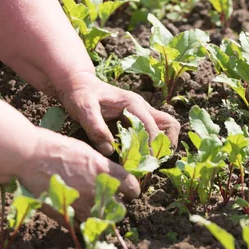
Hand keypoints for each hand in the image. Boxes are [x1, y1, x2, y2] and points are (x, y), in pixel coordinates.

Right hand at [19, 129, 139, 219]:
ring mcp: (81, 205)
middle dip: (115, 203)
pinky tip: (75, 210)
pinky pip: (80, 224)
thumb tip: (108, 175)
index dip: (133, 189)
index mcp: (103, 171)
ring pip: (99, 218)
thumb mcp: (84, 151)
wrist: (28, 157)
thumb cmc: (54, 148)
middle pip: (117, 205)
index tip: (131, 191)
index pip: (131, 186)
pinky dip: (80, 220)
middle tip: (109, 199)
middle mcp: (97, 190)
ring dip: (98, 214)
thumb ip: (100, 167)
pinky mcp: (66, 216)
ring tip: (90, 206)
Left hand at [56, 72, 180, 155]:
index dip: (151, 146)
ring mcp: (142, 113)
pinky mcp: (137, 119)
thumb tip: (109, 150)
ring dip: (162, 146)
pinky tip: (138, 157)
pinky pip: (154, 132)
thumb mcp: (84, 110)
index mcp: (133, 103)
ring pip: (165, 128)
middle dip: (165, 145)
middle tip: (152, 163)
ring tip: (149, 162)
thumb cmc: (81, 95)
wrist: (79, 85)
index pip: (152, 126)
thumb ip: (95, 128)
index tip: (145, 163)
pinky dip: (152, 145)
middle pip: (169, 124)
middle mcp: (142, 107)